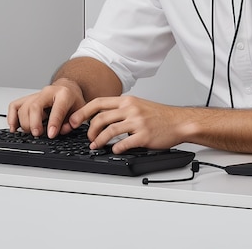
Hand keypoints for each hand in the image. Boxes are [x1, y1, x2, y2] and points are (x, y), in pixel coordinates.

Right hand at [7, 78, 86, 137]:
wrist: (68, 89)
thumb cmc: (73, 100)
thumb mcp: (81, 109)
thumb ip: (74, 120)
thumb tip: (62, 130)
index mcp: (64, 94)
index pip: (57, 108)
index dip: (53, 123)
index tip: (51, 135)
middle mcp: (48, 92)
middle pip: (34, 106)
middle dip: (34, 123)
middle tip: (38, 134)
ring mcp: (36, 94)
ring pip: (23, 108)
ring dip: (25, 124)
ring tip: (34, 132)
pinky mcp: (27, 98)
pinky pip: (14, 106)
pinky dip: (12, 118)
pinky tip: (15, 128)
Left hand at [69, 95, 187, 153]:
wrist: (178, 122)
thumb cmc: (159, 115)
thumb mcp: (138, 105)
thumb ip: (121, 109)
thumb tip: (101, 116)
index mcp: (127, 100)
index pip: (98, 102)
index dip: (82, 112)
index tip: (73, 121)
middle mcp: (131, 109)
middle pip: (100, 118)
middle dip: (89, 130)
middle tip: (88, 138)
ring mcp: (137, 122)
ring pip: (109, 131)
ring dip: (98, 141)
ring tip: (95, 146)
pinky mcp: (143, 136)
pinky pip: (123, 144)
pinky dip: (115, 148)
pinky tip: (114, 150)